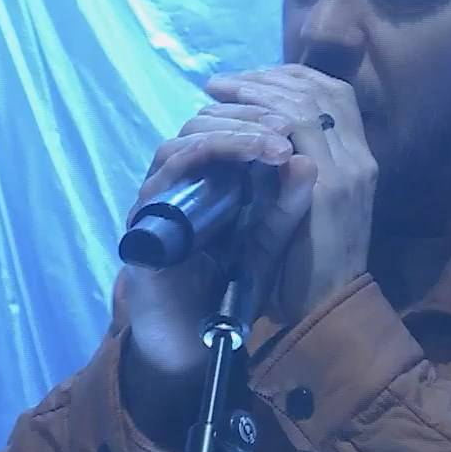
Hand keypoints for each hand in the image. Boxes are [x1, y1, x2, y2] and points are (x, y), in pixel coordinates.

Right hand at [120, 89, 300, 386]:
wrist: (195, 338)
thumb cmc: (231, 286)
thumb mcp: (271, 240)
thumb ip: (289, 205)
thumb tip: (306, 159)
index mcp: (211, 176)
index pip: (230, 122)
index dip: (262, 114)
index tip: (298, 122)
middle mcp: (181, 177)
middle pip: (207, 119)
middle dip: (250, 117)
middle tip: (286, 128)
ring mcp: (158, 193)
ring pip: (186, 138)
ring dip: (233, 134)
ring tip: (273, 145)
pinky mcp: (144, 216)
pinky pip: (167, 172)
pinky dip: (201, 156)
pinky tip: (236, 162)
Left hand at [203, 65, 376, 324]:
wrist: (327, 313)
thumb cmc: (312, 272)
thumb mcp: (311, 214)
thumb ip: (300, 178)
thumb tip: (267, 144)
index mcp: (361, 163)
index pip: (337, 97)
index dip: (294, 80)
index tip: (255, 81)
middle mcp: (360, 159)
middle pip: (323, 89)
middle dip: (271, 77)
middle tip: (229, 80)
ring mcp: (346, 169)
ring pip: (307, 101)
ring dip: (259, 88)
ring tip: (221, 88)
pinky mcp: (327, 184)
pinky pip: (295, 127)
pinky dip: (262, 112)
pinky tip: (232, 113)